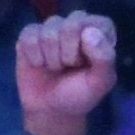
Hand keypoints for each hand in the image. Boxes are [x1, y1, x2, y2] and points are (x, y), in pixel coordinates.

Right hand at [15, 10, 118, 134]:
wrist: (50, 110)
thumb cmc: (78, 95)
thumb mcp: (100, 83)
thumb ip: (104, 58)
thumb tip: (89, 32)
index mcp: (98, 33)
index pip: (101, 23)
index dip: (93, 45)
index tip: (88, 63)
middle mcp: (76, 24)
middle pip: (72, 24)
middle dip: (69, 53)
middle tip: (69, 67)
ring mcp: (52, 27)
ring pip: (49, 30)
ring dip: (52, 57)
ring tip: (55, 68)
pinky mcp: (31, 33)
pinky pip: (30, 35)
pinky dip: (34, 55)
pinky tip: (39, 64)